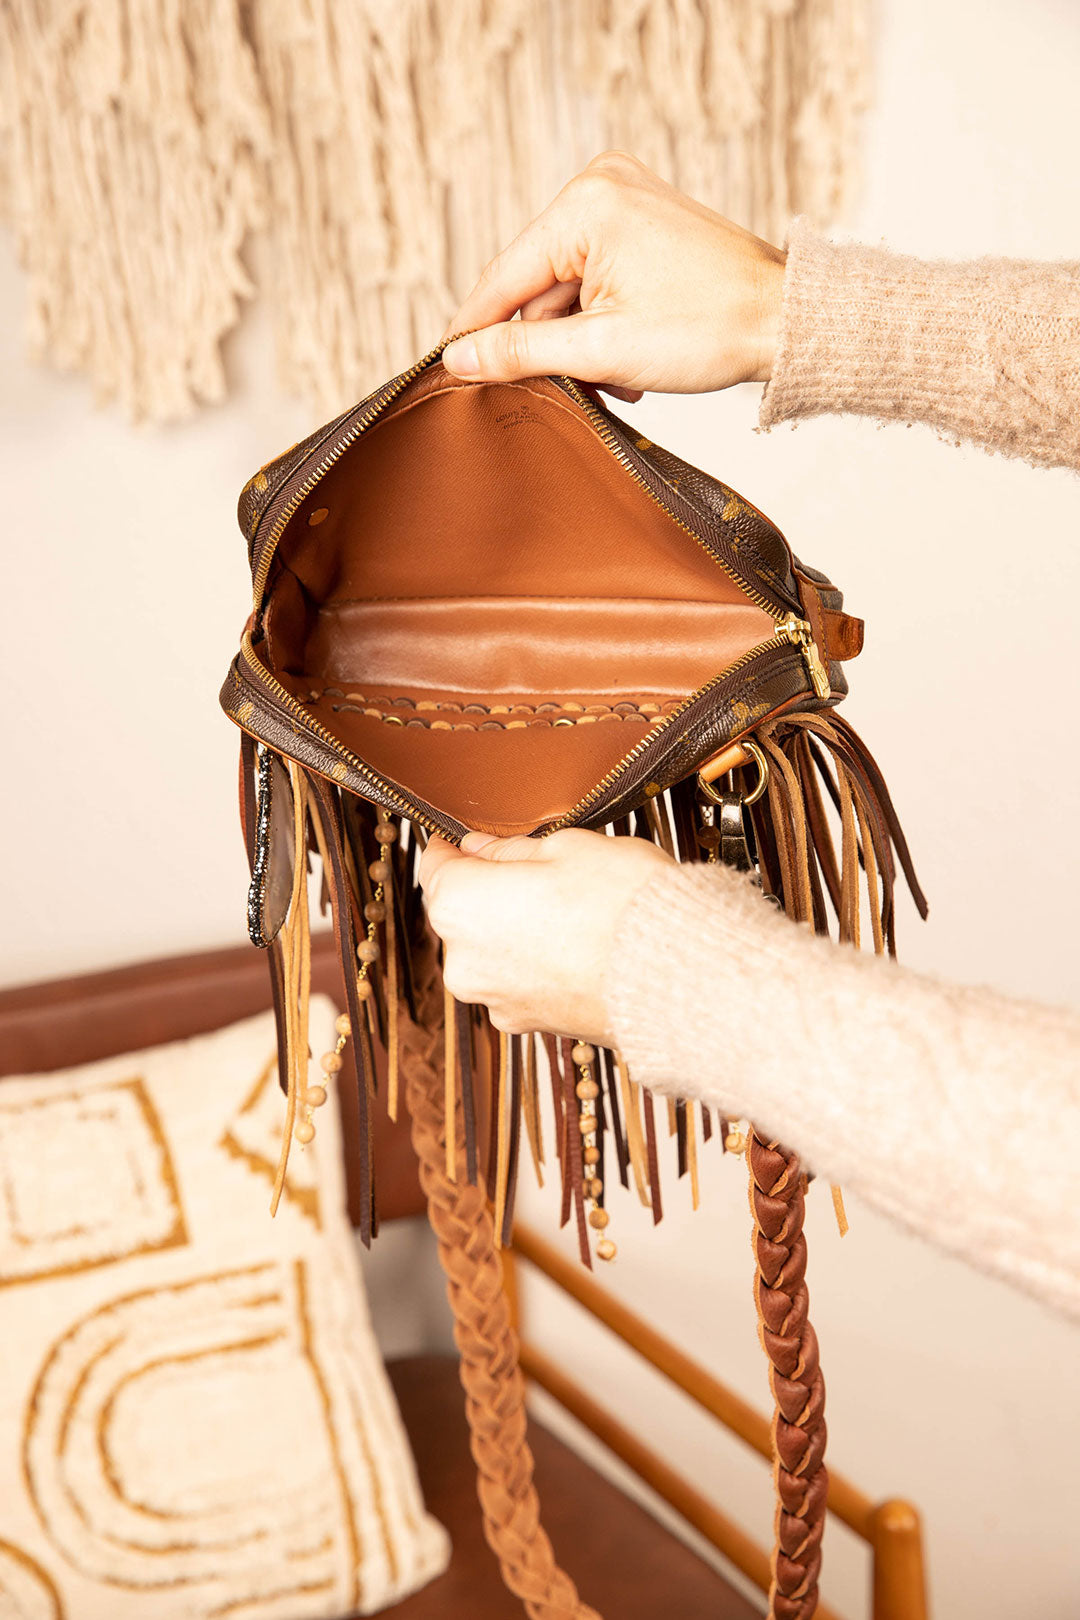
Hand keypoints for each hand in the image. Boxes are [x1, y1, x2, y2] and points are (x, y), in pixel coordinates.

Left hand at [419, 829, 673, 1042]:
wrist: (680, 978)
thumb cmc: (626, 904)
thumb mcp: (566, 847)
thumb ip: (510, 849)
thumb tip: (480, 849)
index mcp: (460, 906)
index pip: (434, 866)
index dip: (452, 847)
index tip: (467, 838)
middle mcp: (463, 960)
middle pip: (458, 911)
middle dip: (487, 889)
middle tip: (536, 868)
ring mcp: (494, 999)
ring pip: (488, 948)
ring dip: (512, 928)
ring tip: (567, 909)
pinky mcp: (526, 1023)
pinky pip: (514, 980)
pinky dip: (533, 961)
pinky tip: (576, 944)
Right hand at [442, 150, 785, 398]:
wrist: (787, 322)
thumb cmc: (711, 328)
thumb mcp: (602, 349)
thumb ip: (521, 351)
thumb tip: (458, 358)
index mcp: (585, 204)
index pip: (503, 279)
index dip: (473, 331)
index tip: (441, 370)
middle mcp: (600, 186)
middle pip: (537, 288)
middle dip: (554, 345)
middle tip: (582, 388)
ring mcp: (625, 200)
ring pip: (568, 292)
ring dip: (584, 343)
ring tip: (622, 377)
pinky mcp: (645, 222)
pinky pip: (597, 281)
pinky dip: (605, 324)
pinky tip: (632, 356)